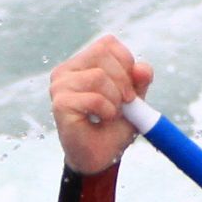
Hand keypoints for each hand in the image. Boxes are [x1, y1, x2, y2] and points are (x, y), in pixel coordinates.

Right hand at [50, 35, 154, 174]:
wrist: (99, 158)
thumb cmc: (113, 127)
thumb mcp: (133, 99)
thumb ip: (139, 81)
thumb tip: (142, 69)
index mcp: (82, 63)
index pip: (107, 44)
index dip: (126, 61)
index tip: (131, 85)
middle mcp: (66, 71)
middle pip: (102, 53)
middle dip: (123, 79)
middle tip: (127, 101)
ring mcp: (59, 86)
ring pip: (98, 76)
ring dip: (115, 99)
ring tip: (112, 113)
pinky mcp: (60, 104)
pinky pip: (94, 98)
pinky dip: (107, 110)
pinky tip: (102, 120)